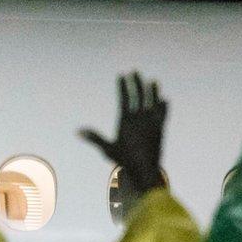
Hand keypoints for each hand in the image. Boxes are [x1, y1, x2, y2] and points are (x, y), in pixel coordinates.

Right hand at [79, 72, 167, 193]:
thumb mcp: (107, 149)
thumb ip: (94, 138)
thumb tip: (78, 131)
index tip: (122, 75)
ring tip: (152, 81)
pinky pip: (162, 114)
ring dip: (152, 91)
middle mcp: (140, 119)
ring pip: (152, 102)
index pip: (125, 99)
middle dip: (136, 83)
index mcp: (126, 121)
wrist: (144, 170)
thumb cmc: (124, 160)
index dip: (123, 86)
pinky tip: (163, 100)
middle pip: (139, 96)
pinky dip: (163, 107)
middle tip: (135, 71)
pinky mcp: (160, 129)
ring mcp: (152, 123)